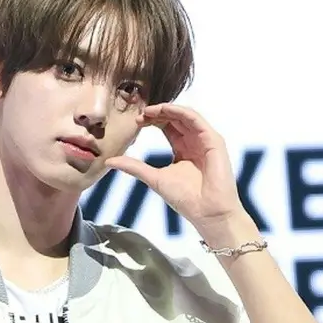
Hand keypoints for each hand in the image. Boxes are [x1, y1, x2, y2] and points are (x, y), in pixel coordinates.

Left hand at [105, 104, 244, 229]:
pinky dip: (180, 112)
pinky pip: (195, 119)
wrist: (207, 212)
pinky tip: (165, 111)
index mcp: (182, 150)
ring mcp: (204, 140)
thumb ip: (134, 167)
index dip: (151, 121)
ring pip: (184, 115)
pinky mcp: (213, 140)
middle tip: (139, 115)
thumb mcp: (154, 178)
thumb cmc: (186, 199)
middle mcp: (194, 142)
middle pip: (174, 118)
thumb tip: (109, 160)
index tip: (135, 122)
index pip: (166, 127)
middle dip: (156, 113)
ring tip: (148, 111)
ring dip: (166, 110)